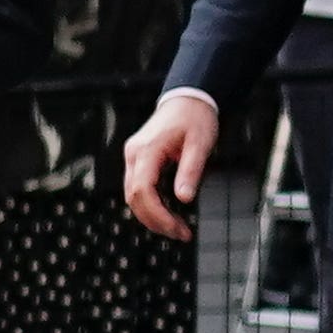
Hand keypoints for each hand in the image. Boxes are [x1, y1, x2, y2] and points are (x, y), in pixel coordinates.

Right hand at [121, 95, 216, 241]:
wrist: (188, 98)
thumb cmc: (196, 119)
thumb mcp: (200, 145)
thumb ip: (191, 171)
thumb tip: (184, 199)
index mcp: (147, 150)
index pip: (143, 190)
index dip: (158, 215)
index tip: (179, 229)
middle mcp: (134, 154)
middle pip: (133, 197)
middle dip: (155, 221)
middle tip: (181, 234)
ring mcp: (133, 156)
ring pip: (132, 195)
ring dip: (151, 215)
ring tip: (176, 228)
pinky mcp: (138, 159)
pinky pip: (138, 187)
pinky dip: (150, 204)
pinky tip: (167, 213)